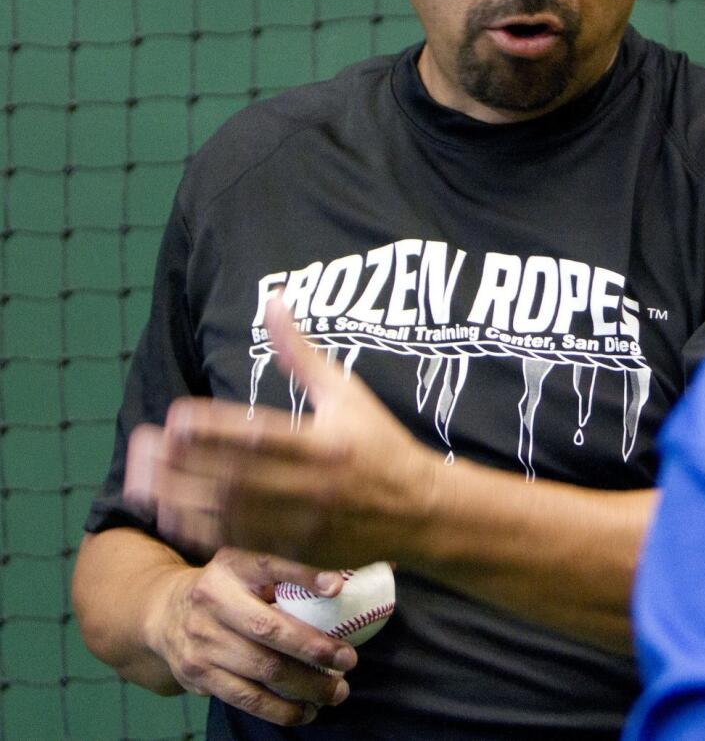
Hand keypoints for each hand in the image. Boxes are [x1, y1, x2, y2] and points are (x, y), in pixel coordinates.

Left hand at [125, 298, 438, 566]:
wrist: (419, 510)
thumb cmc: (379, 443)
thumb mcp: (346, 392)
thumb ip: (302, 352)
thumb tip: (274, 299)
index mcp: (325, 443)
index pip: (262, 435)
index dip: (216, 428)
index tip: (177, 416)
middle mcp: (312, 484)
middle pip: (236, 476)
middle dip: (184, 463)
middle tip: (143, 445)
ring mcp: (304, 522)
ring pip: (231, 513)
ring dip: (181, 497)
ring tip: (141, 480)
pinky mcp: (296, 549)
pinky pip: (241, 541)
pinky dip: (201, 528)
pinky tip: (169, 513)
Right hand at [146, 547, 356, 726]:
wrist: (163, 614)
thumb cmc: (225, 589)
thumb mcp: (245, 569)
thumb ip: (283, 576)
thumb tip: (338, 587)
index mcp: (230, 570)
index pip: (269, 567)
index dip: (304, 577)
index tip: (337, 588)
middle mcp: (212, 604)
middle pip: (268, 630)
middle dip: (314, 649)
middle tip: (349, 660)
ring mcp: (202, 644)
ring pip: (261, 670)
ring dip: (305, 685)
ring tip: (336, 691)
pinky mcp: (199, 677)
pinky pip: (245, 698)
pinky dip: (280, 709)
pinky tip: (306, 711)